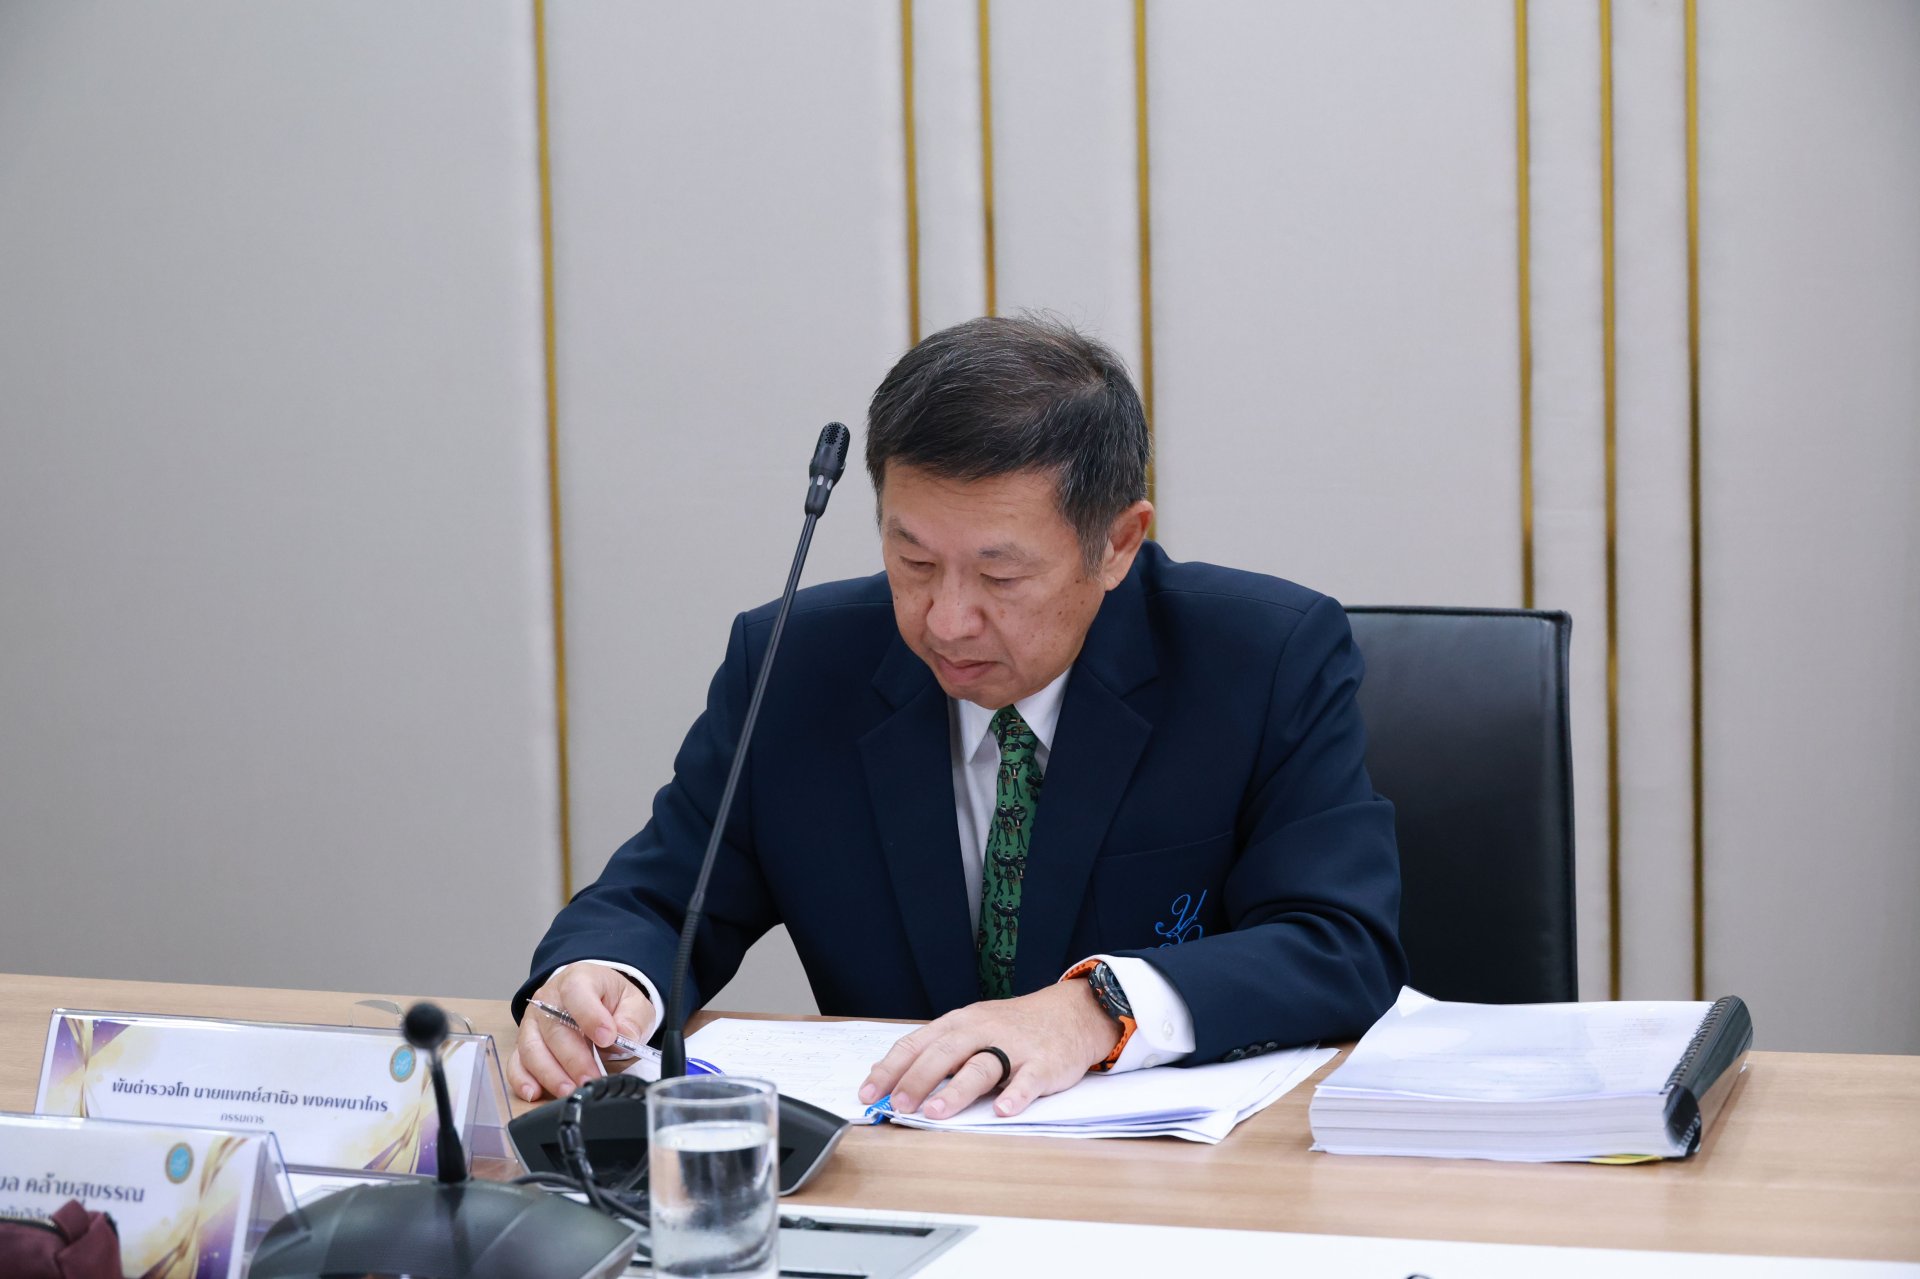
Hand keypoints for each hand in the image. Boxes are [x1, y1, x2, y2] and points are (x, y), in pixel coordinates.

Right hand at [507, 964, 655, 1102]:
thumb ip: (633, 1018)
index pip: (577, 993)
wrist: (593, 997)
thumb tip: (625, 1037)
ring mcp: (533, 1022)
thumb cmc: (610, 1000)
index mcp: (578, 979)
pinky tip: (535, 1093)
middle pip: (554, 1029)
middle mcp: (548, 999)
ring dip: (551, 1074)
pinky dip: (523, 1080)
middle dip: (574, 1059)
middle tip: (591, 1079)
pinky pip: (517, 1063)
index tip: (606, 1038)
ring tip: (570, 1090)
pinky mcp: (524, 1044)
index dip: (590, 1016)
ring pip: (532, 1048)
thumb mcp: (632, 1002)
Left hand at [858, 981, 1118, 1119]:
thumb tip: (891, 1077)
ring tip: (936, 1112)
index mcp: (960, 1023)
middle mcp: (984, 1031)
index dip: (891, 1068)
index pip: (918, 1043)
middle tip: (897, 1104)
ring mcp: (1015, 1047)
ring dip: (957, 1090)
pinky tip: (1002, 1110)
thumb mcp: (972, 1027)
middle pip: (946, 1053)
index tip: (868, 1092)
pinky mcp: (1044, 1063)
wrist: (1071, 1013)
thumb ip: (937, 1051)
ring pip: (982, 1066)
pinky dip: (1016, 1095)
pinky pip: (1029, 1079)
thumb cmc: (1014, 1027)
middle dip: (918, 1079)